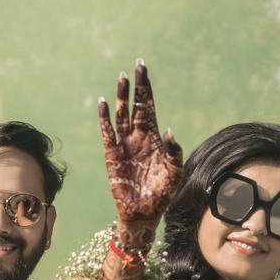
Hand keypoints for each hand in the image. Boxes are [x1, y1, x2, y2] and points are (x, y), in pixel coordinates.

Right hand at [98, 60, 182, 245]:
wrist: (143, 213)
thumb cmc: (162, 193)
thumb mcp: (175, 173)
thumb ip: (174, 152)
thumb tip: (169, 130)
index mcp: (154, 138)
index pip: (150, 106)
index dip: (147, 88)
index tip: (144, 69)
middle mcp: (138, 137)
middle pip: (136, 105)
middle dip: (136, 86)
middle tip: (136, 66)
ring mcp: (124, 144)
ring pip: (121, 115)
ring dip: (121, 97)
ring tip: (121, 79)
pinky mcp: (112, 155)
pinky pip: (107, 132)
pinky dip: (105, 118)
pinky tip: (104, 103)